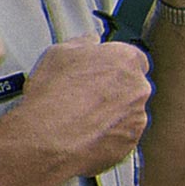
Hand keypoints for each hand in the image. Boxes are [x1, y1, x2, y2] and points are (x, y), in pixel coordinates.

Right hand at [18, 35, 150, 180]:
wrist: (46, 139)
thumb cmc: (53, 94)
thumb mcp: (61, 51)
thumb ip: (85, 42)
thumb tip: (91, 42)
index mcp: (126, 59)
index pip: (133, 58)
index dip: (116, 66)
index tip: (103, 72)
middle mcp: (138, 87)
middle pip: (133, 86)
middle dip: (116, 90)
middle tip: (89, 97)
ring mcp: (136, 117)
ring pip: (129, 112)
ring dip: (114, 114)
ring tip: (85, 120)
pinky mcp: (130, 144)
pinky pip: (123, 136)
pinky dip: (110, 136)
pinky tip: (88, 136)